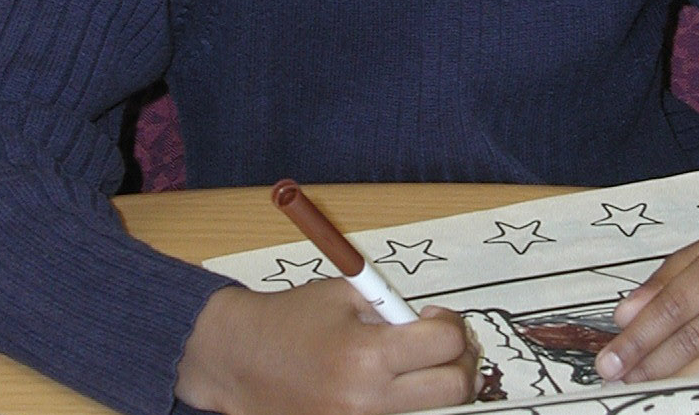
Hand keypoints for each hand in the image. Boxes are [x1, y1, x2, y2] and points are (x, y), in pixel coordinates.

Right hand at [175, 280, 479, 414]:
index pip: (446, 344)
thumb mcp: (344, 295)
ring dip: (428, 382)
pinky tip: (376, 380)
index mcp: (366, 354)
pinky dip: (398, 399)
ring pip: (428, 407)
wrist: (238, 361)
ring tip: (397, 360)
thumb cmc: (289, 321)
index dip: (451, 324)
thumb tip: (436, 321)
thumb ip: (394, 308)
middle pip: (455, 390)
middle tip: (441, 345)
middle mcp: (367, 399)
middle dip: (460, 362)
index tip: (435, 317)